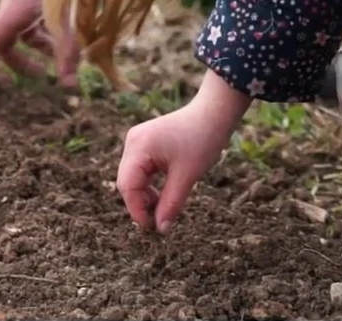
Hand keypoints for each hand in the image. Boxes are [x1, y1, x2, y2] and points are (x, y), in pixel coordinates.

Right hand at [0, 0, 80, 87]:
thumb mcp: (76, 20)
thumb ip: (70, 53)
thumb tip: (69, 86)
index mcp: (15, 7)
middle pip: (4, 41)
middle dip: (22, 62)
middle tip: (44, 78)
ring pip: (22, 30)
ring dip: (41, 46)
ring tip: (69, 54)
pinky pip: (31, 17)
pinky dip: (46, 31)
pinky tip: (69, 34)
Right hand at [116, 71, 250, 233]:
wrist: (214, 113)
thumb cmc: (203, 140)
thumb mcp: (187, 176)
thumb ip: (171, 204)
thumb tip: (161, 228)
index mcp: (138, 147)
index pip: (128, 185)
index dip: (137, 209)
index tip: (152, 228)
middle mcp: (133, 142)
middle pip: (127, 181)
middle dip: (140, 203)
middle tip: (157, 222)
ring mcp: (137, 140)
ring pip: (132, 177)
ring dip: (144, 194)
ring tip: (162, 207)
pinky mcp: (145, 142)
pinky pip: (140, 169)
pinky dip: (149, 184)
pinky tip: (162, 193)